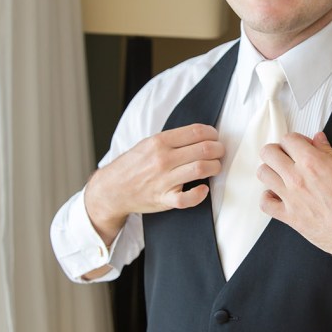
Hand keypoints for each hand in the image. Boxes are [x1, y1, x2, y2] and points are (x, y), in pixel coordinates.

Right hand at [84, 124, 224, 244]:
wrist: (112, 189)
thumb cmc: (133, 165)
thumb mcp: (147, 144)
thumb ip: (172, 140)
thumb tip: (200, 136)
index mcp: (159, 142)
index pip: (196, 131)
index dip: (212, 133)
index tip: (215, 137)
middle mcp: (162, 159)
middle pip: (204, 149)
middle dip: (218, 150)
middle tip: (220, 152)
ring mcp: (164, 180)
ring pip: (201, 169)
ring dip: (215, 167)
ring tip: (215, 167)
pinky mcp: (164, 199)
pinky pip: (187, 199)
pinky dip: (199, 194)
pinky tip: (203, 189)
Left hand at [258, 131, 331, 287]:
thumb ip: (330, 152)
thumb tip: (319, 141)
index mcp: (313, 162)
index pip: (288, 139)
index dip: (295, 140)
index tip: (302, 146)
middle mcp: (297, 178)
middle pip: (268, 153)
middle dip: (277, 151)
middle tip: (288, 157)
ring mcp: (290, 198)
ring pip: (263, 174)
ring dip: (271, 171)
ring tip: (282, 175)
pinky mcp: (289, 216)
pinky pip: (265, 203)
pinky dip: (268, 197)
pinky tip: (278, 195)